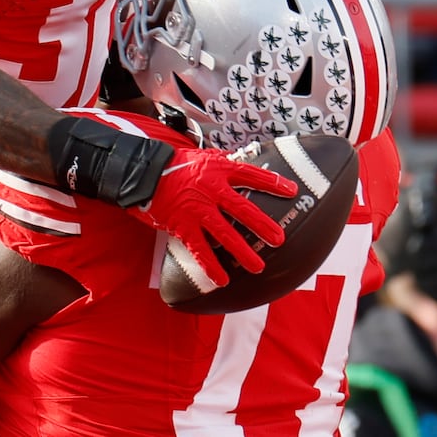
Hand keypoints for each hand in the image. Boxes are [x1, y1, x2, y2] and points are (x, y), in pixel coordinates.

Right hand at [126, 145, 297, 287]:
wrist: (144, 173)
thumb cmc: (176, 165)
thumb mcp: (204, 158)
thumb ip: (225, 165)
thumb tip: (246, 164)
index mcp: (219, 170)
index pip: (251, 175)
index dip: (272, 183)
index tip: (292, 191)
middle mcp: (211, 189)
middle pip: (243, 208)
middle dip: (263, 225)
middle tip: (279, 239)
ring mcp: (197, 209)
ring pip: (225, 233)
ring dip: (243, 252)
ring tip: (258, 266)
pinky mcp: (182, 225)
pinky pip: (200, 249)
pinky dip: (211, 266)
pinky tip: (222, 279)